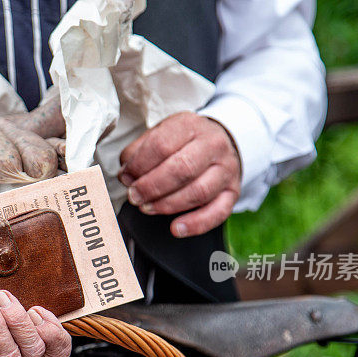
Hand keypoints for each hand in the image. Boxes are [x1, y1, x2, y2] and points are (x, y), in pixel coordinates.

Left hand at [119, 112, 240, 237]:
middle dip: (152, 187)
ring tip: (147, 208)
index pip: (162, 145)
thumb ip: (139, 151)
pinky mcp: (232, 192)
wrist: (220, 142)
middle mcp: (212, 145)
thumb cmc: (184, 141)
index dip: (139, 165)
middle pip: (181, 169)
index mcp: (190, 126)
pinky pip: (217, 212)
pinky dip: (195, 224)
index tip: (126, 177)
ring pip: (198, 192)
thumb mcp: (161, 133)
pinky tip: (176, 228)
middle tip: (134, 196)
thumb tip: (126, 175)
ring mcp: (226, 169)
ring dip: (167, 205)